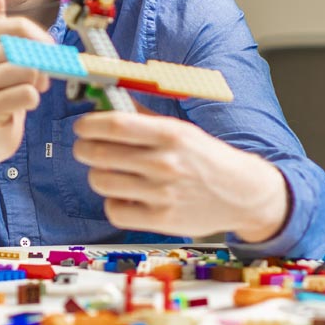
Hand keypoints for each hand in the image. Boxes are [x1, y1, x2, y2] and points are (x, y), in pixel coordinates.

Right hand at [0, 0, 52, 197]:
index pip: (23, 28)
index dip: (43, 44)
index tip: (43, 58)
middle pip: (29, 50)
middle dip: (41, 68)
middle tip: (34, 81)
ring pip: (30, 72)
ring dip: (36, 87)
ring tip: (21, 95)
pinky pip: (28, 95)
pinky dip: (29, 104)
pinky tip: (14, 110)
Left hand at [71, 111, 287, 241]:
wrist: (242, 193)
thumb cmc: (208, 159)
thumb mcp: (182, 131)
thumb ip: (145, 118)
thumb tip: (107, 105)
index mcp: (170, 134)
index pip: (114, 124)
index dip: (89, 125)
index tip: (82, 127)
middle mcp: (164, 162)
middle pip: (99, 153)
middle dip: (84, 149)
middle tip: (86, 149)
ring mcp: (161, 193)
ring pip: (102, 181)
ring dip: (98, 175)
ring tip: (109, 172)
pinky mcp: (160, 220)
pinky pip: (115, 210)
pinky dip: (114, 202)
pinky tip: (124, 196)